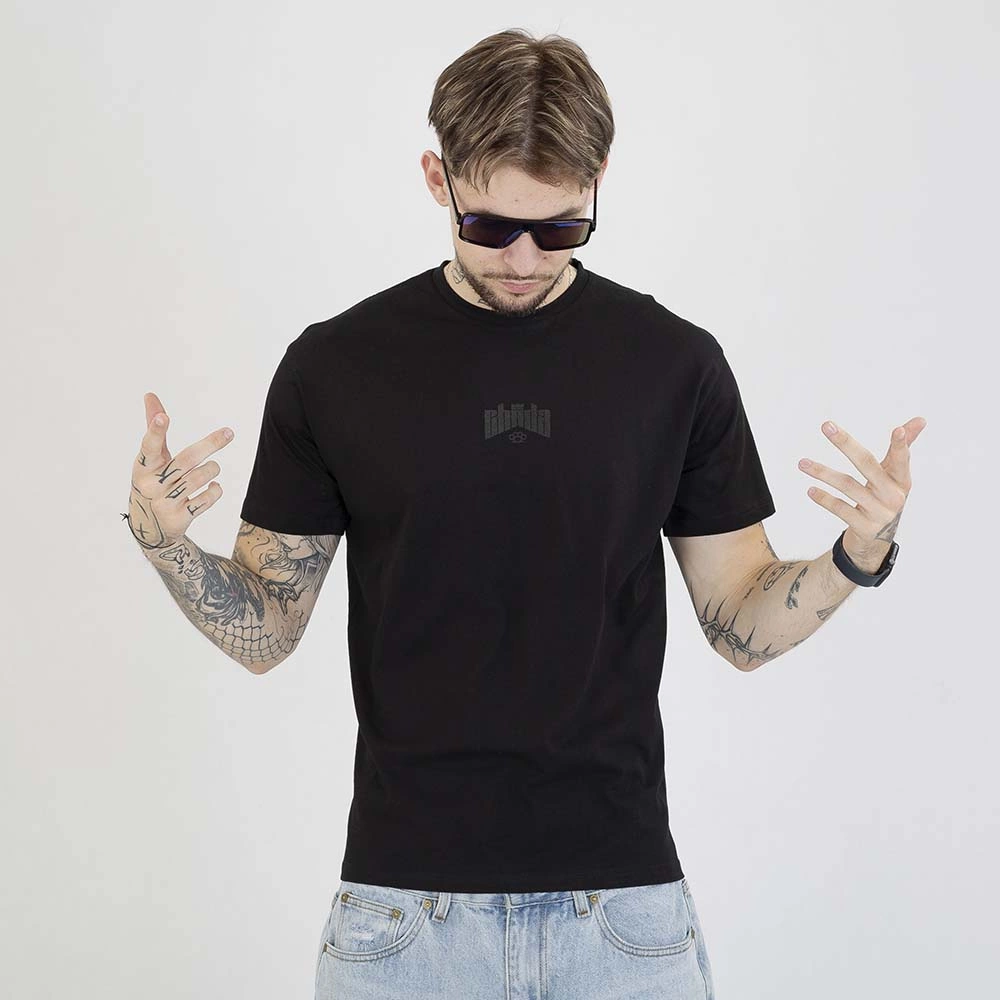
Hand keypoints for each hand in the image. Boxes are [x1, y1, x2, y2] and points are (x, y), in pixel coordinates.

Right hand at [127, 391, 234, 550]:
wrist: (151, 527)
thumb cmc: (153, 481)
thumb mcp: (151, 458)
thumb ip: (154, 428)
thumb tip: (150, 395)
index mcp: (143, 467)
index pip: (150, 446)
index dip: (155, 431)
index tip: (163, 416)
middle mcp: (151, 485)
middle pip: (187, 460)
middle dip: (210, 444)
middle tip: (230, 432)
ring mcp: (164, 503)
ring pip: (200, 478)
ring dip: (212, 469)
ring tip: (211, 469)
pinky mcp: (179, 518)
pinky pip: (206, 499)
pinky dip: (215, 490)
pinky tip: (212, 487)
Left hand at [797, 416, 925, 570]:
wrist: (878, 536)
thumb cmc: (885, 495)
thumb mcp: (894, 474)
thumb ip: (902, 447)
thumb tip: (920, 419)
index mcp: (902, 481)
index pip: (901, 460)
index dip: (900, 446)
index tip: (897, 429)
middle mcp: (892, 496)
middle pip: (867, 465)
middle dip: (846, 444)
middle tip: (826, 426)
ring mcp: (878, 513)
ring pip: (847, 486)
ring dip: (822, 473)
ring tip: (802, 463)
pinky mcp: (863, 527)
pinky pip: (840, 509)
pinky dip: (824, 499)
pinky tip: (810, 489)